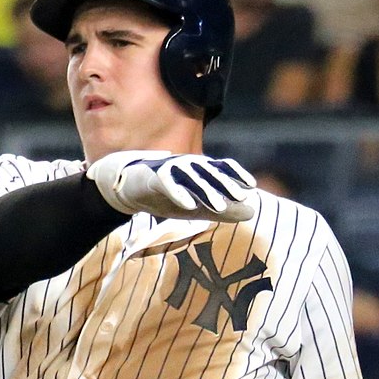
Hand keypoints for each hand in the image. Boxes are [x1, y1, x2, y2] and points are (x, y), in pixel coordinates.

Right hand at [87, 151, 257, 222]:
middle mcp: (185, 166)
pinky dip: (178, 194)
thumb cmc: (164, 195)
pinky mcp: (152, 177)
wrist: (125, 187)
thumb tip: (253, 212)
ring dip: (206, 191)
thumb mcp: (196, 205)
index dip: (235, 174)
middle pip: (208, 173)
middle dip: (224, 184)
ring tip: (219, 205)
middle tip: (240, 196)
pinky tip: (189, 206)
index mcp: (197, 170)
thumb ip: (224, 210)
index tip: (251, 185)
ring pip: (191, 178)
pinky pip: (167, 184)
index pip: (220, 168)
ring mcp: (169, 169)